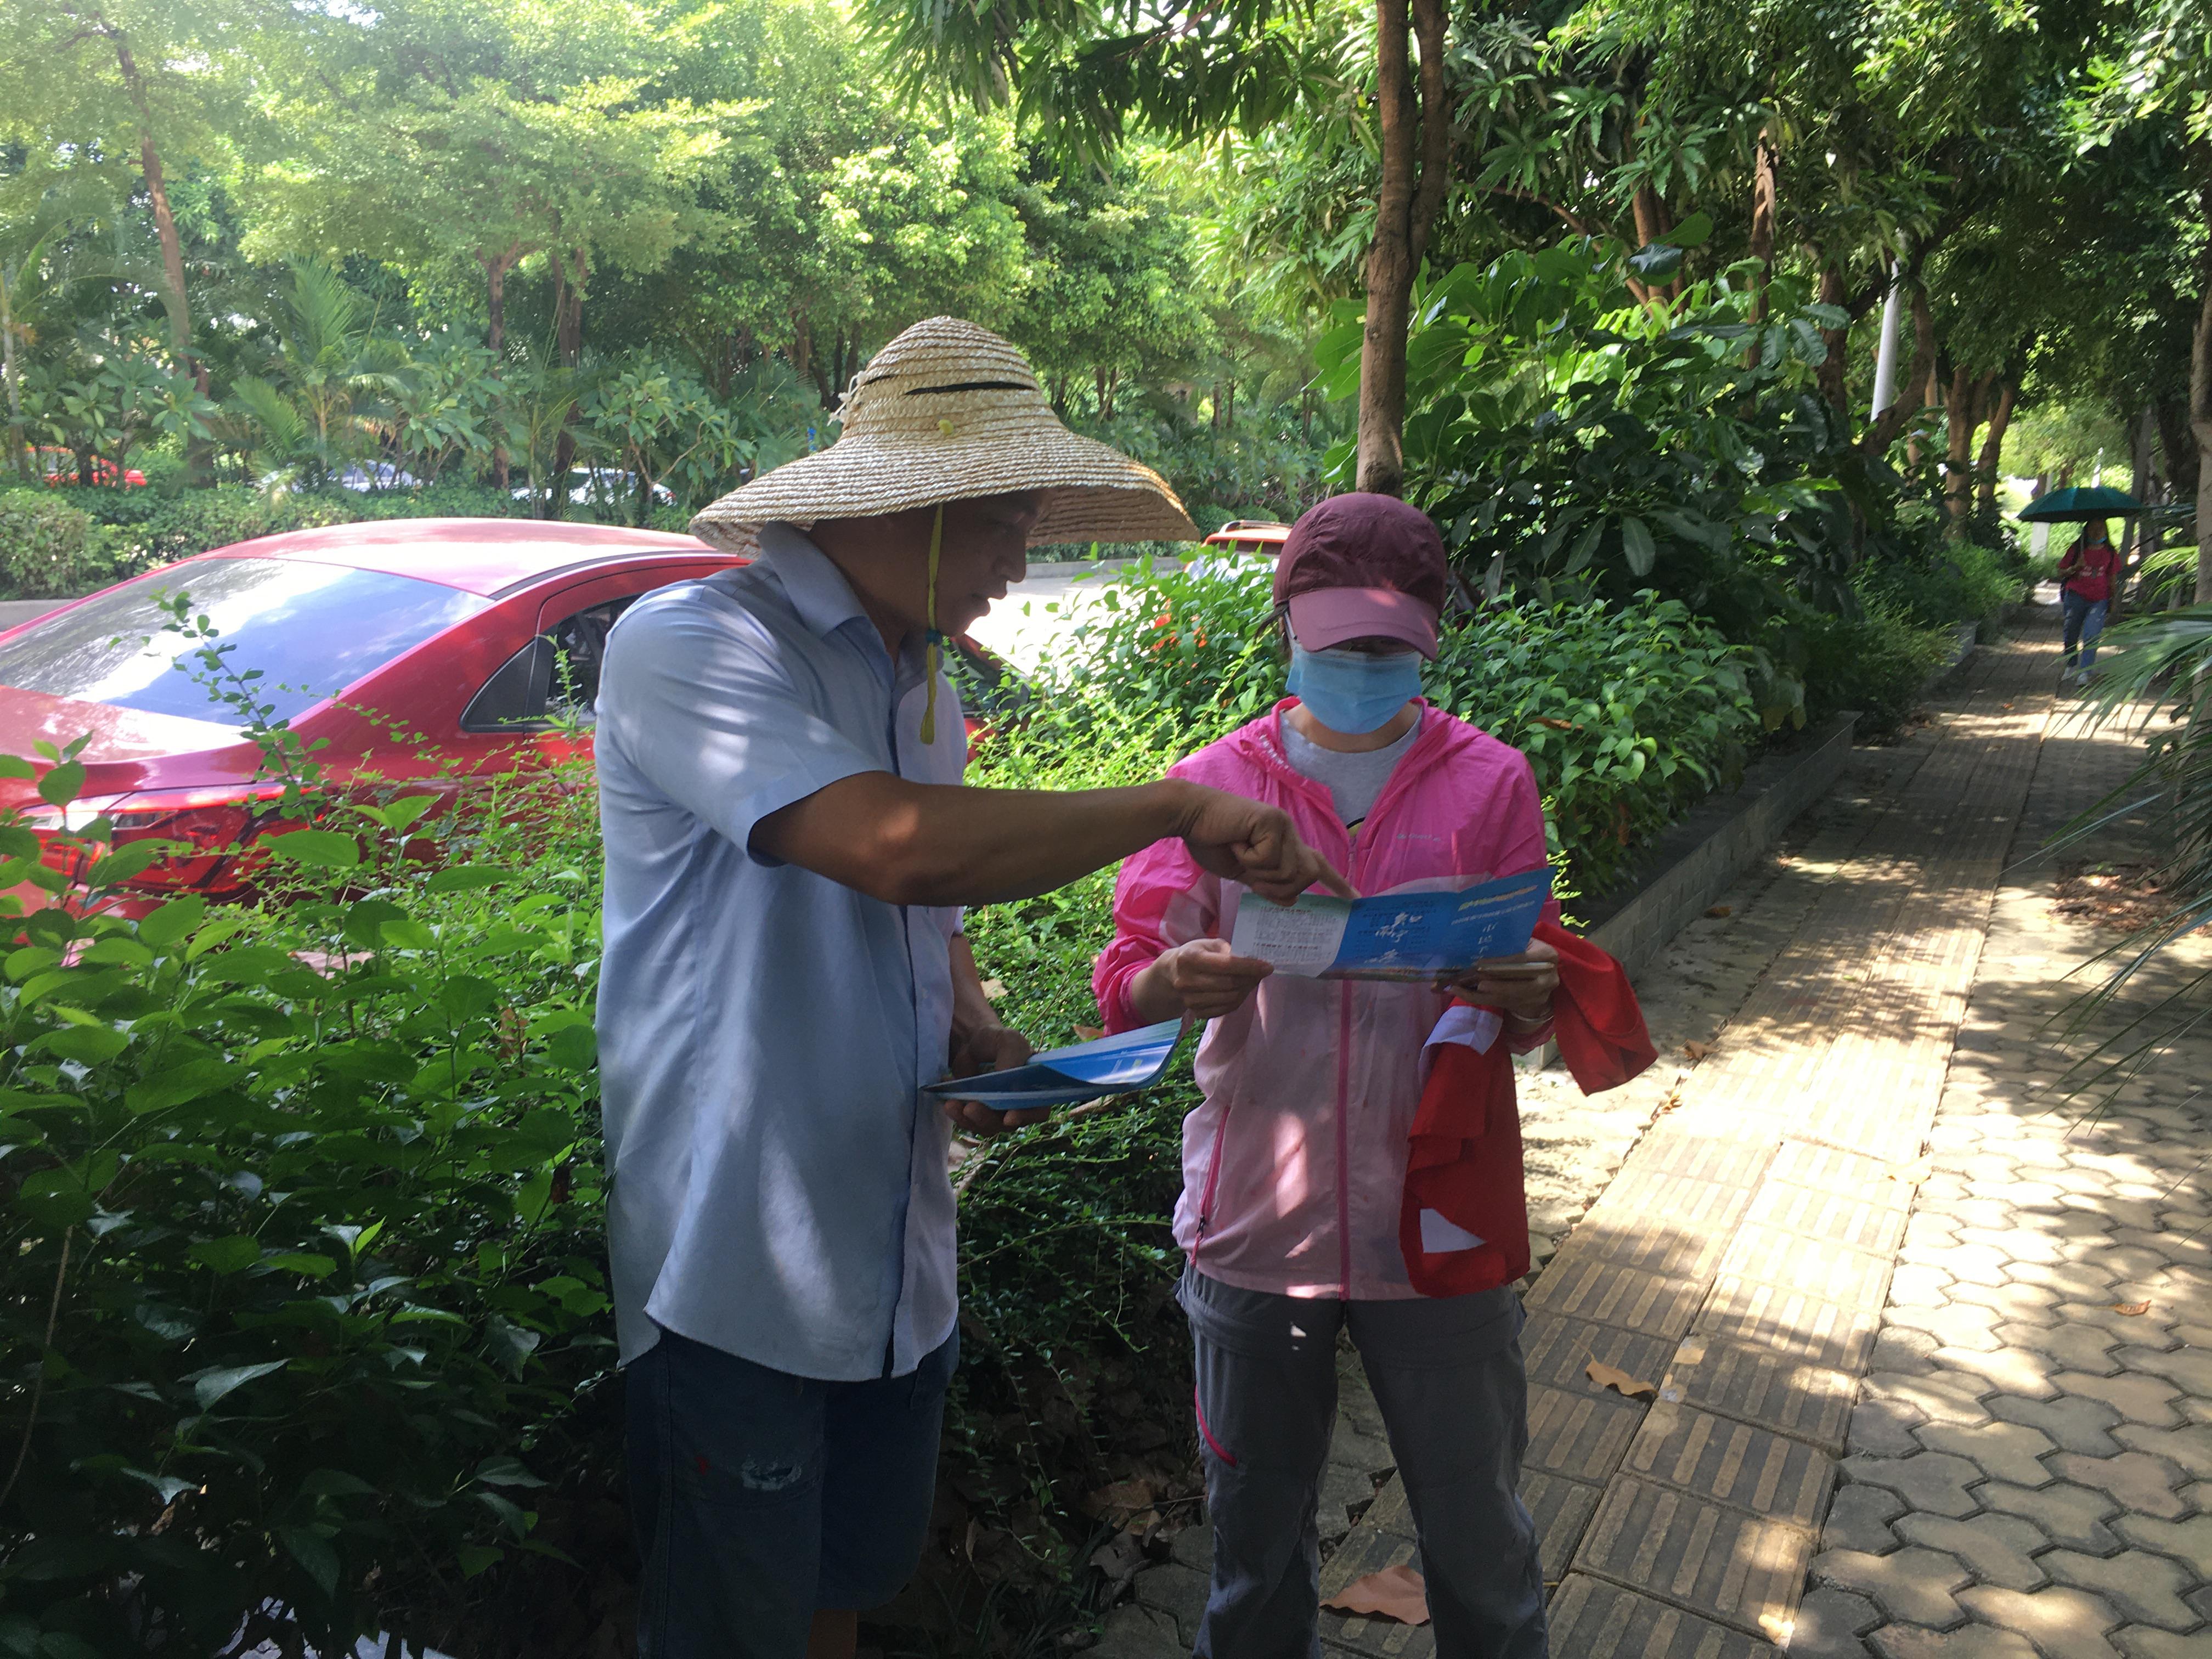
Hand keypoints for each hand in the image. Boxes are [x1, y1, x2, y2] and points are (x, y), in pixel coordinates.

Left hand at [941, 1023, 1045, 1135]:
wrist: (972, 1043)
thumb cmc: (996, 1040)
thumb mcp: (1007, 1041)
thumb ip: (1012, 1056)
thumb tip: (1008, 1077)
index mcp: (1035, 1087)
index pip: (1039, 1110)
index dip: (1026, 1115)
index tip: (1009, 1117)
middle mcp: (1020, 1104)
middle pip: (1009, 1123)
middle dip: (988, 1118)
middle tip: (970, 1107)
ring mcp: (999, 1112)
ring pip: (988, 1126)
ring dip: (970, 1119)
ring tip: (952, 1104)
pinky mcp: (980, 1113)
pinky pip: (971, 1122)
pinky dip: (958, 1115)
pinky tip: (948, 1102)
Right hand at [1141, 939, 1273, 1019]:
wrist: (1171, 975)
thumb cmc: (1194, 955)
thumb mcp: (1208, 945)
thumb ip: (1227, 951)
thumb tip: (1250, 960)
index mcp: (1190, 959)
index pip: (1226, 964)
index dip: (1249, 966)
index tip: (1268, 967)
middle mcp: (1187, 981)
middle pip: (1230, 983)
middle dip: (1251, 978)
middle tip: (1261, 972)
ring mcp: (1190, 1000)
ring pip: (1230, 998)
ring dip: (1246, 989)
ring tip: (1251, 980)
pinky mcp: (1196, 1012)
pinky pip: (1225, 1009)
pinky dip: (1237, 1000)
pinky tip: (1240, 991)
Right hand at [1175, 782, 1354, 903]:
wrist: (1190, 817)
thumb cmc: (1211, 841)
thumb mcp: (1242, 871)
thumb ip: (1266, 883)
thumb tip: (1291, 899)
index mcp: (1284, 844)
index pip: (1317, 865)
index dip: (1337, 884)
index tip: (1356, 901)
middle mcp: (1289, 833)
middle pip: (1304, 876)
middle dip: (1277, 886)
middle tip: (1250, 874)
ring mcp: (1283, 825)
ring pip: (1287, 871)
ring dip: (1257, 871)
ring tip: (1238, 850)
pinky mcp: (1272, 821)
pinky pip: (1269, 859)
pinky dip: (1248, 857)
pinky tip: (1235, 841)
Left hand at [1439, 938, 1558, 1021]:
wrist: (1543, 978)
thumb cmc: (1530, 953)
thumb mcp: (1527, 943)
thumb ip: (1512, 943)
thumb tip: (1480, 940)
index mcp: (1547, 956)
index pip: (1522, 960)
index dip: (1500, 962)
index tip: (1479, 962)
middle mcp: (1546, 979)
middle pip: (1515, 983)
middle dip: (1490, 982)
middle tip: (1469, 979)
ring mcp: (1537, 996)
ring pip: (1504, 997)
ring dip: (1479, 994)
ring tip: (1458, 987)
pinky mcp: (1525, 1006)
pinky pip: (1497, 1003)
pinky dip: (1478, 999)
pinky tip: (1461, 993)